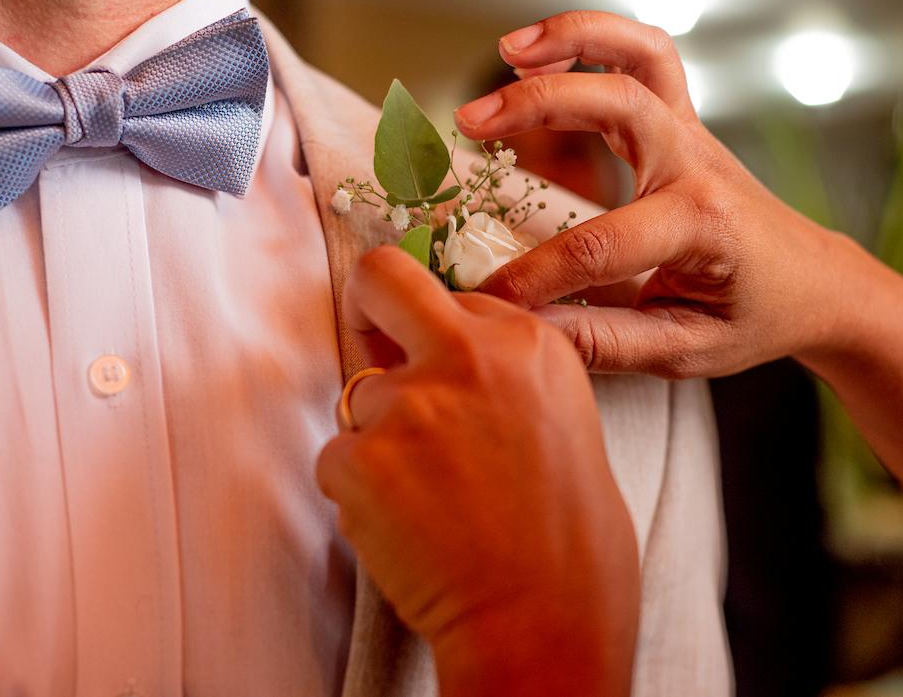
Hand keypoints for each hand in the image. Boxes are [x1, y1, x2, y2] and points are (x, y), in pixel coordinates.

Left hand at [316, 246, 637, 696]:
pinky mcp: (362, 457)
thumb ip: (503, 376)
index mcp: (528, 343)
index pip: (452, 298)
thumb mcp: (562, 422)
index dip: (435, 333)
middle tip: (371, 336)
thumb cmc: (566, 540)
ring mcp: (410, 403)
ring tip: (427, 500)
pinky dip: (357, 492)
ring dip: (378, 441)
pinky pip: (335, 460)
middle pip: (383, 281)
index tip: (429, 353)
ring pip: (358, 398)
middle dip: (368, 304)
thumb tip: (443, 360)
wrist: (546, 621)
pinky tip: (404, 525)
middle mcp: (467, 356)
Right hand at [454, 10, 862, 377]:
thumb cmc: (755, 318)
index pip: (598, 245)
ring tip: (509, 50)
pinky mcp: (681, 126)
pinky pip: (644, 61)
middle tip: (469, 124)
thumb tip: (527, 328)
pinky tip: (539, 58)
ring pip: (642, 54)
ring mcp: (692, 135)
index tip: (489, 298)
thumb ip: (604, 340)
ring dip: (575, 38)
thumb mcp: (686, 349)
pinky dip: (593, 43)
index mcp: (703, 226)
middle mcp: (699, 165)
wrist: (815, 285)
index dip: (533, 275)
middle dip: (538, 106)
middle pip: (619, 103)